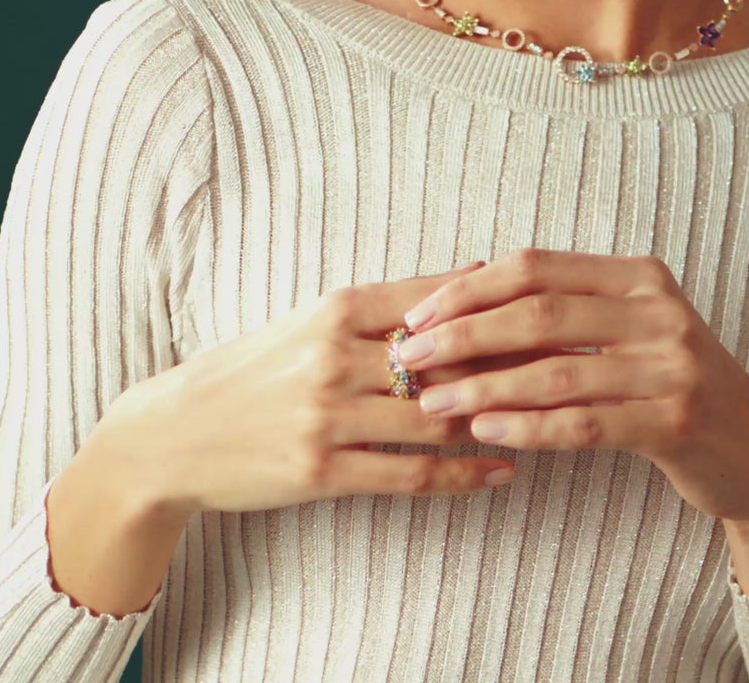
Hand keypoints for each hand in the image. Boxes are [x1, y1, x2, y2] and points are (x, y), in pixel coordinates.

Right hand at [95, 261, 520, 519]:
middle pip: (446, 358)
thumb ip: (388, 304)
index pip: (436, 301)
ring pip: (436, 416)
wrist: (176, 431)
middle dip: (513, 361)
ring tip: (550, 419)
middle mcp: (334, 355)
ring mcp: (327, 414)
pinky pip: (409, 472)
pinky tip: (503, 471)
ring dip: (498, 419)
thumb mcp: (314, 321)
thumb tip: (470, 273)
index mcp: (336, 308)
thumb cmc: (256, 368)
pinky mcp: (321, 469)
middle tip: (571, 364)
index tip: (550, 312)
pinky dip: (464, 474)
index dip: (498, 307)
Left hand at [394, 248, 748, 525]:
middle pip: (539, 312)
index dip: (469, 289)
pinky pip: (584, 423)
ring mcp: (673, 364)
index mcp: (637, 276)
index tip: (418, 315)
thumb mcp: (625, 333)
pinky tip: (487, 432)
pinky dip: (528, 427)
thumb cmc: (668, 386)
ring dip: (484, 388)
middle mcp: (658, 310)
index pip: (536, 267)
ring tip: (433, 404)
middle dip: (464, 334)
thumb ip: (562, 316)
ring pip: (555, 371)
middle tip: (409, 358)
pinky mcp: (677, 419)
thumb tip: (459, 312)